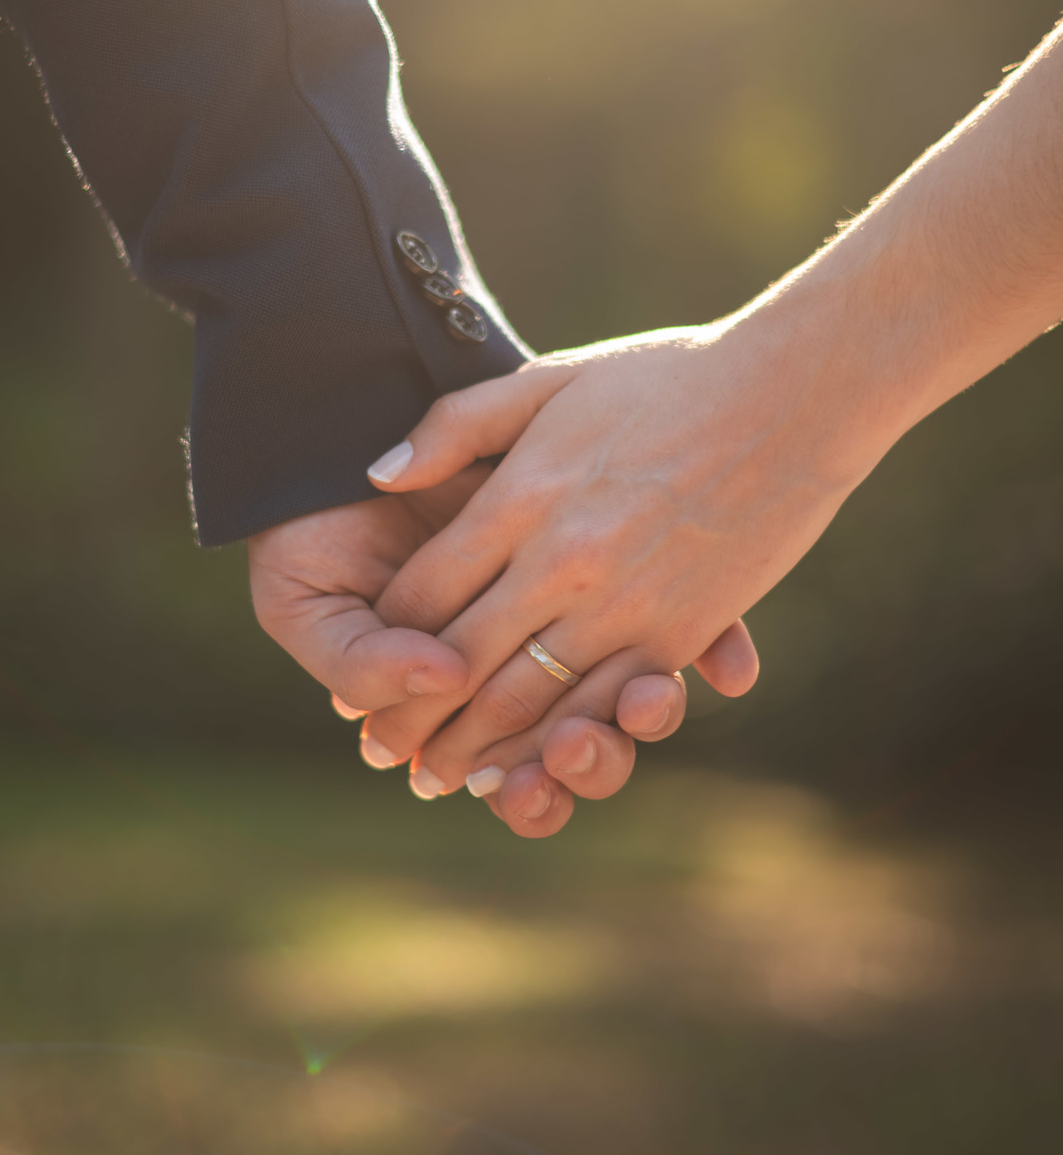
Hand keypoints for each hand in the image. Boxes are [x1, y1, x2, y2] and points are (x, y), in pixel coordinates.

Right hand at [246, 468, 697, 837]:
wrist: (336, 440)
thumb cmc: (312, 540)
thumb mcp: (306, 607)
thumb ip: (355, 661)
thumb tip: (440, 680)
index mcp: (462, 704)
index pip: (514, 774)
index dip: (530, 796)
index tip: (523, 791)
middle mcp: (528, 672)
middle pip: (587, 751)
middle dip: (592, 766)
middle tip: (578, 751)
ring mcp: (575, 620)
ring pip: (635, 700)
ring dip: (645, 718)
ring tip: (643, 700)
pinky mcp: (613, 557)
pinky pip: (683, 625)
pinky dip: (710, 650)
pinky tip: (725, 663)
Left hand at [360, 320, 849, 790]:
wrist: (792, 392)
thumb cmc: (666, 376)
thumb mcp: (548, 381)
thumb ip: (455, 426)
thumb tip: (380, 472)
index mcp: (520, 495)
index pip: (425, 591)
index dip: (387, 639)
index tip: (362, 670)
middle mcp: (563, 559)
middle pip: (462, 661)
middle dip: (413, 717)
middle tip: (378, 754)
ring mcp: (625, 602)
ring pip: (529, 700)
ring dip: (478, 748)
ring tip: (441, 777)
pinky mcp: (680, 631)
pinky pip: (605, 703)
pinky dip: (560, 742)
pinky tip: (532, 764)